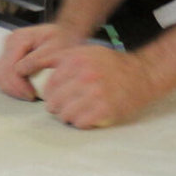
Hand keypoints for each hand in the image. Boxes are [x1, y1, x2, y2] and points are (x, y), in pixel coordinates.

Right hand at [0, 21, 85, 99]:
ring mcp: (6, 49)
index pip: (10, 68)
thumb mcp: (55, 49)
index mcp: (19, 38)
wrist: (64, 34)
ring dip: (9, 88)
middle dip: (14, 89)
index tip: (33, 94)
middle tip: (30, 96)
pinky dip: (8, 85)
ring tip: (26, 93)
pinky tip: (22, 89)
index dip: (20, 85)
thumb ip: (36, 59)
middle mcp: (9, 42)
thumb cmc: (62, 41)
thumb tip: (19, 72)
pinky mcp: (7, 56)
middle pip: (0, 73)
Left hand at [31, 45, 158, 129]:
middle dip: (56, 107)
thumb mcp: (86, 52)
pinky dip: (80, 123)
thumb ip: (61, 57)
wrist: (143, 74)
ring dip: (67, 117)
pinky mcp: (105, 110)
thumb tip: (31, 65)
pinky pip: (80, 123)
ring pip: (65, 114)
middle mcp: (84, 75)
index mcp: (76, 60)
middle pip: (54, 101)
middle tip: (62, 108)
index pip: (49, 84)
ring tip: (73, 114)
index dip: (48, 94)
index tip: (53, 98)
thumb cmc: (112, 64)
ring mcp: (95, 93)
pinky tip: (86, 117)